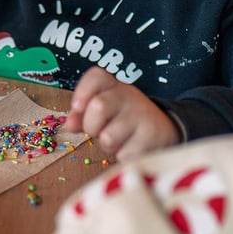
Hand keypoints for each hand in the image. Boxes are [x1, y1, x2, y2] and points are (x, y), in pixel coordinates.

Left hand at [63, 68, 179, 160]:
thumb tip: (70, 124)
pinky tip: (132, 148)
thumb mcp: (103, 114)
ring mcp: (143, 114)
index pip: (97, 76)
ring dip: (108, 146)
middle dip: (91, 127)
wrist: (162, 130)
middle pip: (98, 106)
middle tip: (100, 131)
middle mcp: (129, 95)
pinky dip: (123, 156)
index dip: (83, 91)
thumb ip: (82, 116)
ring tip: (120, 140)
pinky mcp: (152, 136)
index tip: (77, 107)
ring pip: (108, 137)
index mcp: (114, 86)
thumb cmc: (124, 121)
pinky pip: (123, 154)